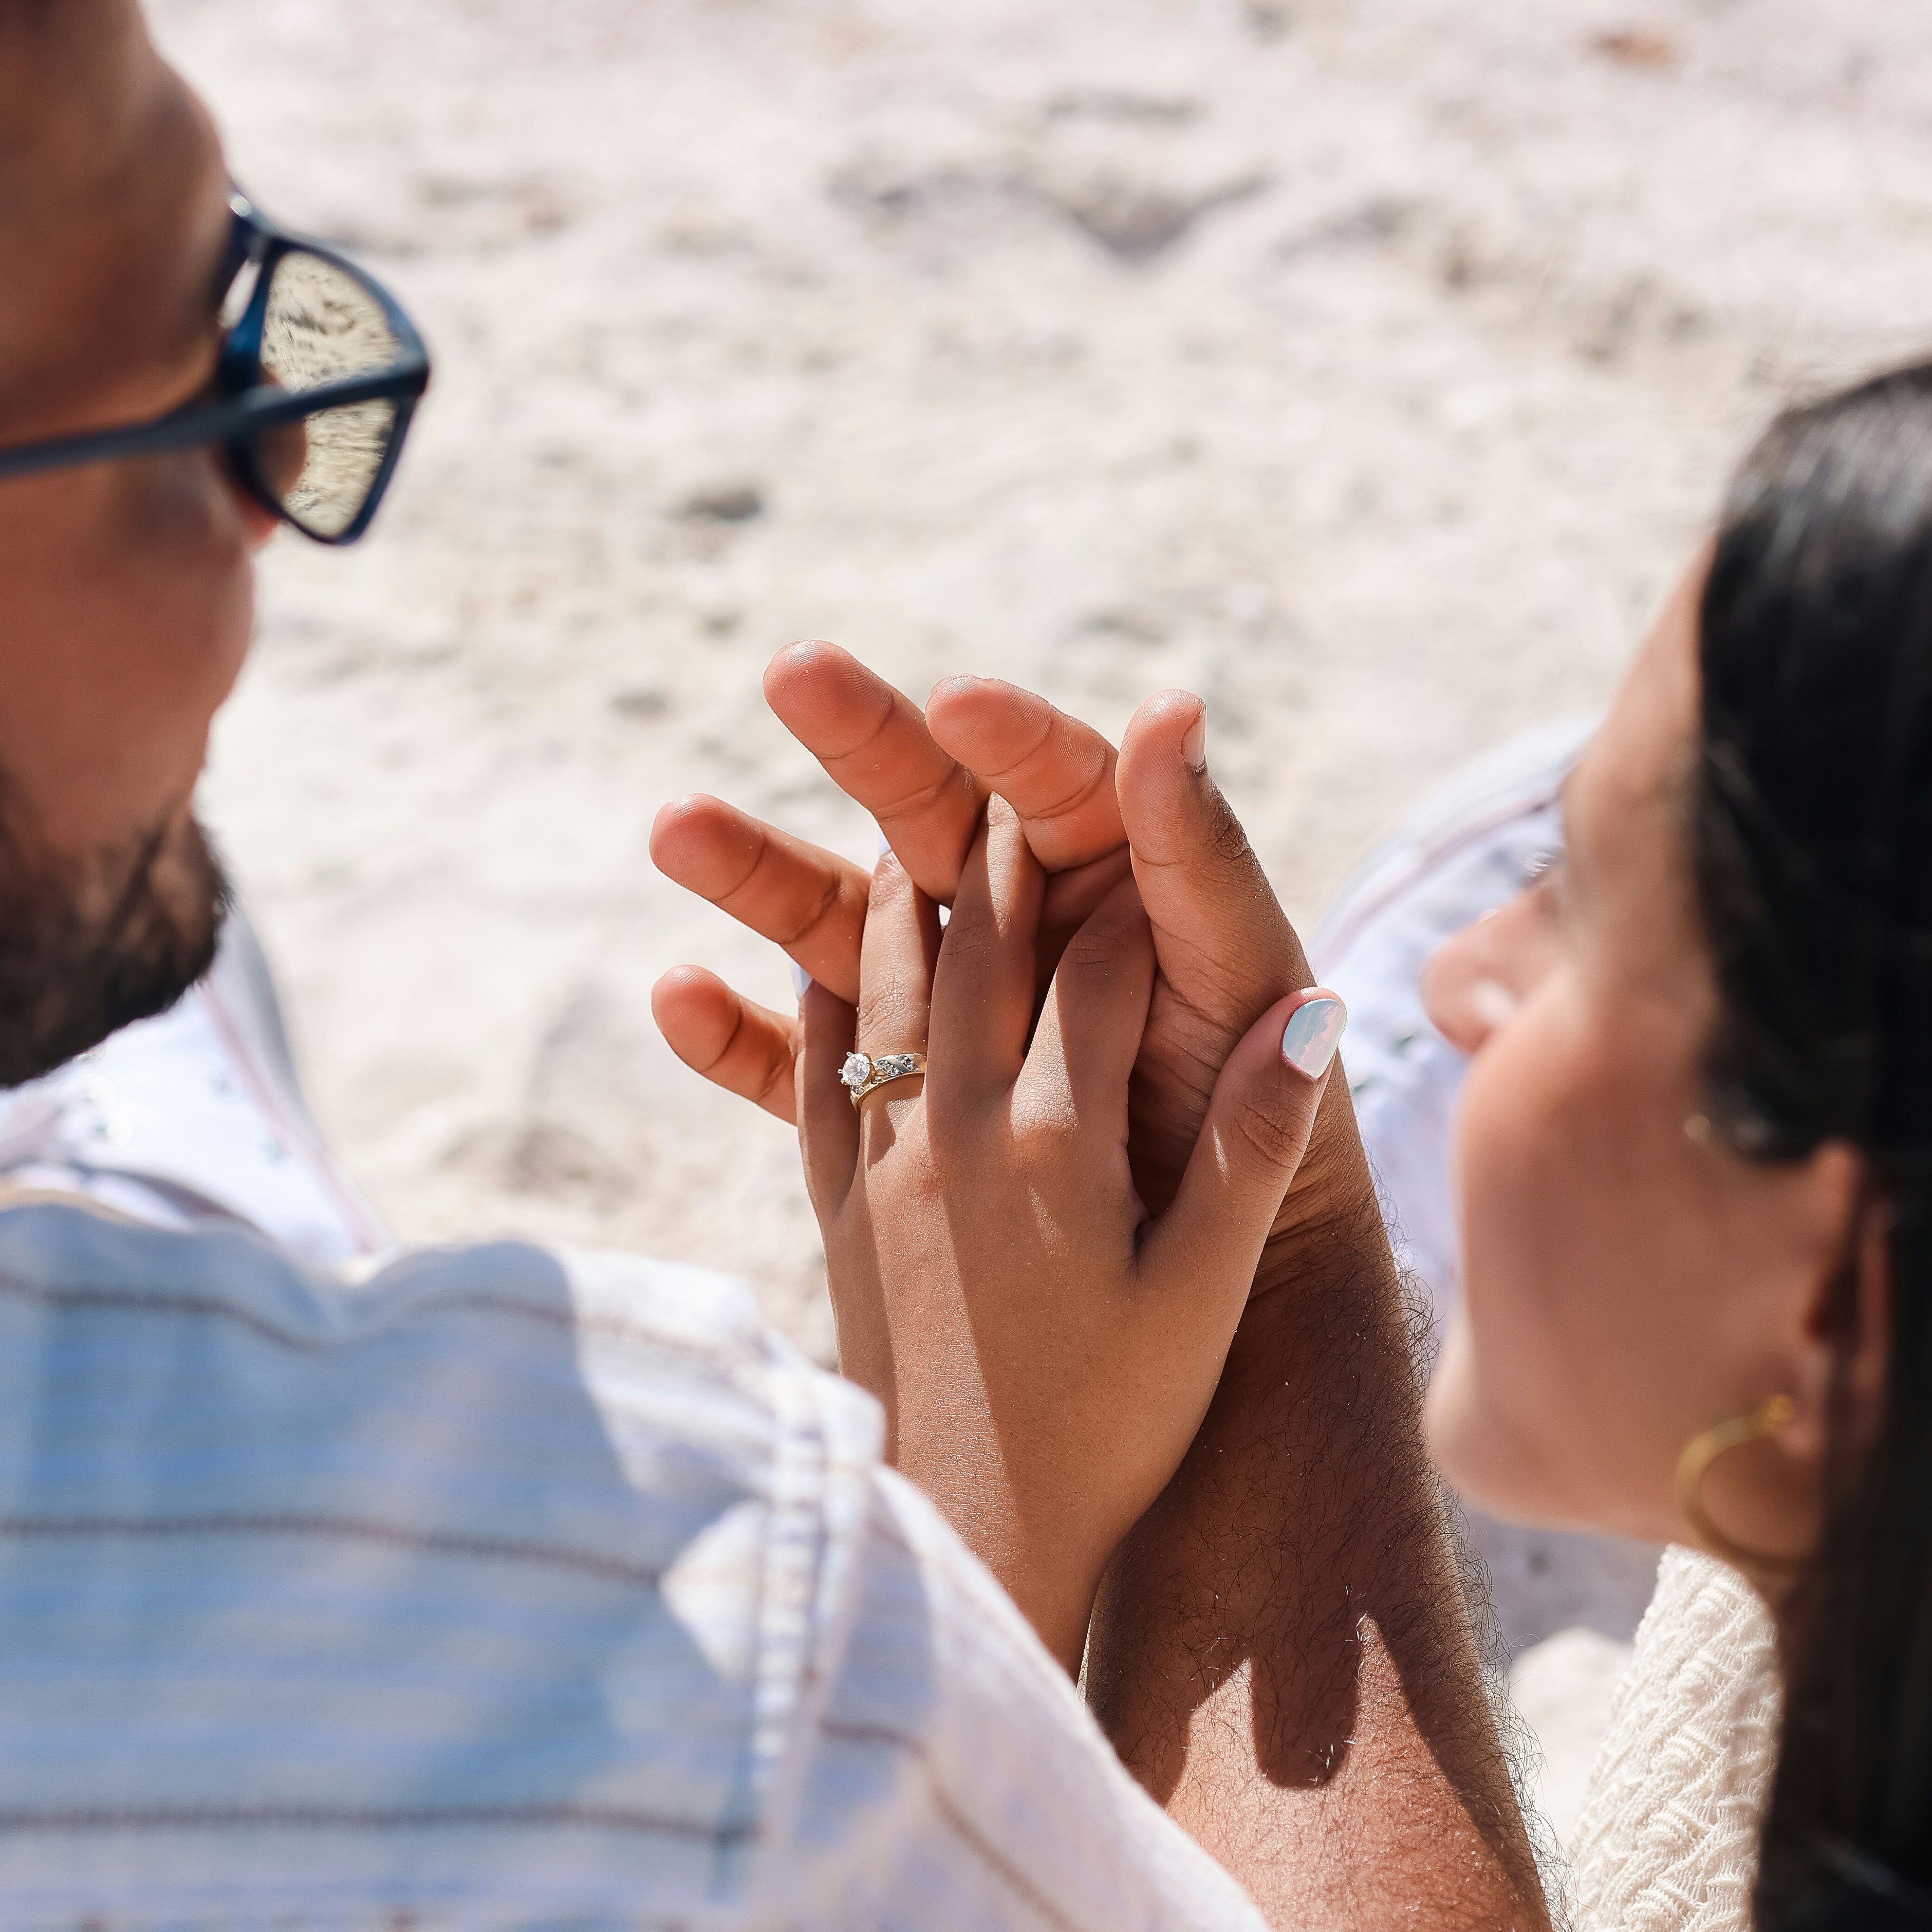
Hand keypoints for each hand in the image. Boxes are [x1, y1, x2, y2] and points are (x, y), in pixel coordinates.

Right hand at [650, 644, 1356, 1248]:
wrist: (1257, 1261)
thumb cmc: (1254, 1107)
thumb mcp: (1239, 964)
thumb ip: (1197, 848)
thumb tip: (1171, 707)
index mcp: (1107, 865)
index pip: (1046, 775)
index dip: (1003, 732)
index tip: (958, 699)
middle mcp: (1017, 916)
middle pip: (923, 811)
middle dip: (859, 739)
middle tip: (796, 670)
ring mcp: (945, 1009)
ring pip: (838, 922)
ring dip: (756, 870)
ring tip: (673, 826)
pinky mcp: (897, 1103)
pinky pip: (804, 1066)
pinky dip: (737, 1037)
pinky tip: (674, 994)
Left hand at [800, 792, 1345, 1666]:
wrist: (971, 1539)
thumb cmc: (1110, 1430)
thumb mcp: (1204, 1295)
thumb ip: (1246, 1150)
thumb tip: (1307, 1009)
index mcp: (1059, 1147)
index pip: (1094, 970)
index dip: (1130, 896)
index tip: (1150, 830)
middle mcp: (957, 1135)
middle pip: (975, 947)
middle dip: (1004, 852)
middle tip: (1011, 763)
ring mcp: (883, 1168)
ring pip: (882, 988)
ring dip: (900, 895)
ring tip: (913, 823)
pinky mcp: (835, 1210)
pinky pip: (818, 1069)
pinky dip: (823, 996)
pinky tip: (826, 962)